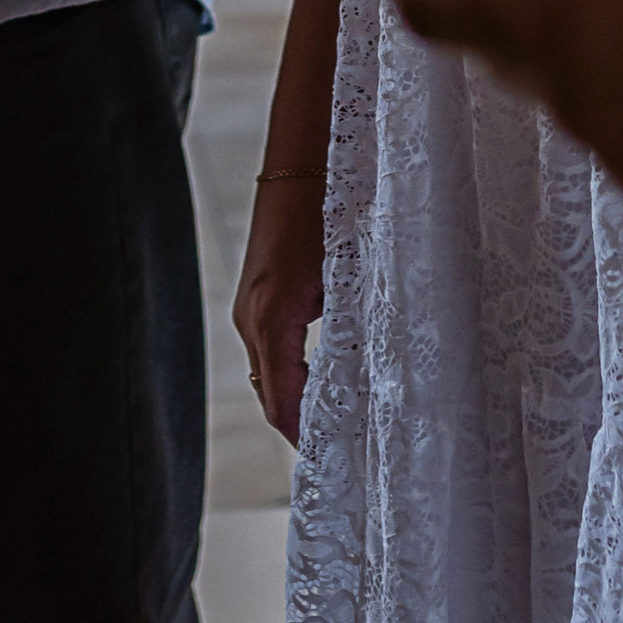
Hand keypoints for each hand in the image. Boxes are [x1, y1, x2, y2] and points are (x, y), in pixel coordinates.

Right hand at [234, 173, 326, 442]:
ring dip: (297, 401)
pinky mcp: (257, 294)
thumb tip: (371, 378)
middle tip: (342, 458)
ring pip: (269, 373)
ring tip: (336, 430)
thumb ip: (351, 327)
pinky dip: (292, 374)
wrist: (300, 155)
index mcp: (274, 316)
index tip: (332, 467)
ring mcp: (250, 305)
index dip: (304, 438)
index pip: (281, 401)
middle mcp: (252, 316)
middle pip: (272, 393)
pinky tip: (323, 385)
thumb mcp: (346, 271)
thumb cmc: (329, 207)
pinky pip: (270, 350)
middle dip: (301, 427)